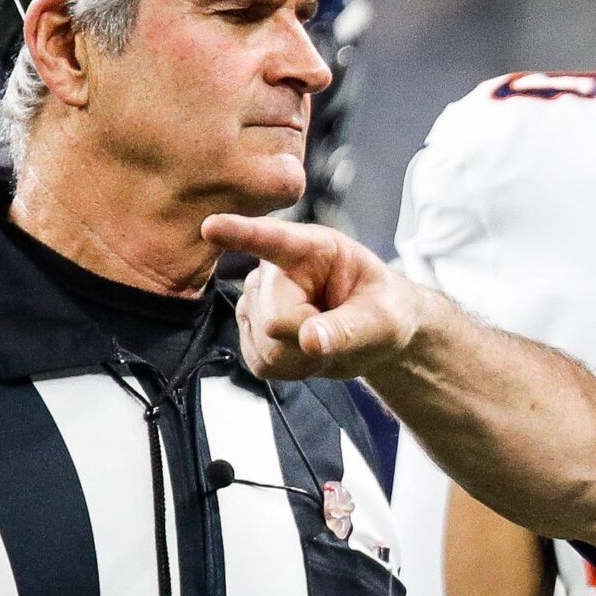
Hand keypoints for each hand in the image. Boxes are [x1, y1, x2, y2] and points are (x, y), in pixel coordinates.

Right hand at [202, 214, 421, 380]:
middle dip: (308, 338)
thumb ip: (347, 329)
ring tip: (324, 337)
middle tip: (336, 330)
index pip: (272, 239)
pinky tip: (307, 352)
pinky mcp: (250, 329)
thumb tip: (309, 339)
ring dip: (301, 357)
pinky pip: (261, 363)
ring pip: (264, 345)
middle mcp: (275, 270)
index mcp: (312, 249)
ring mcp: (257, 299)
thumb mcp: (381, 319)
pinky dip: (290, 369)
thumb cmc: (382, 311)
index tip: (212, 227)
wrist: (374, 334)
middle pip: (272, 318)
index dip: (240, 234)